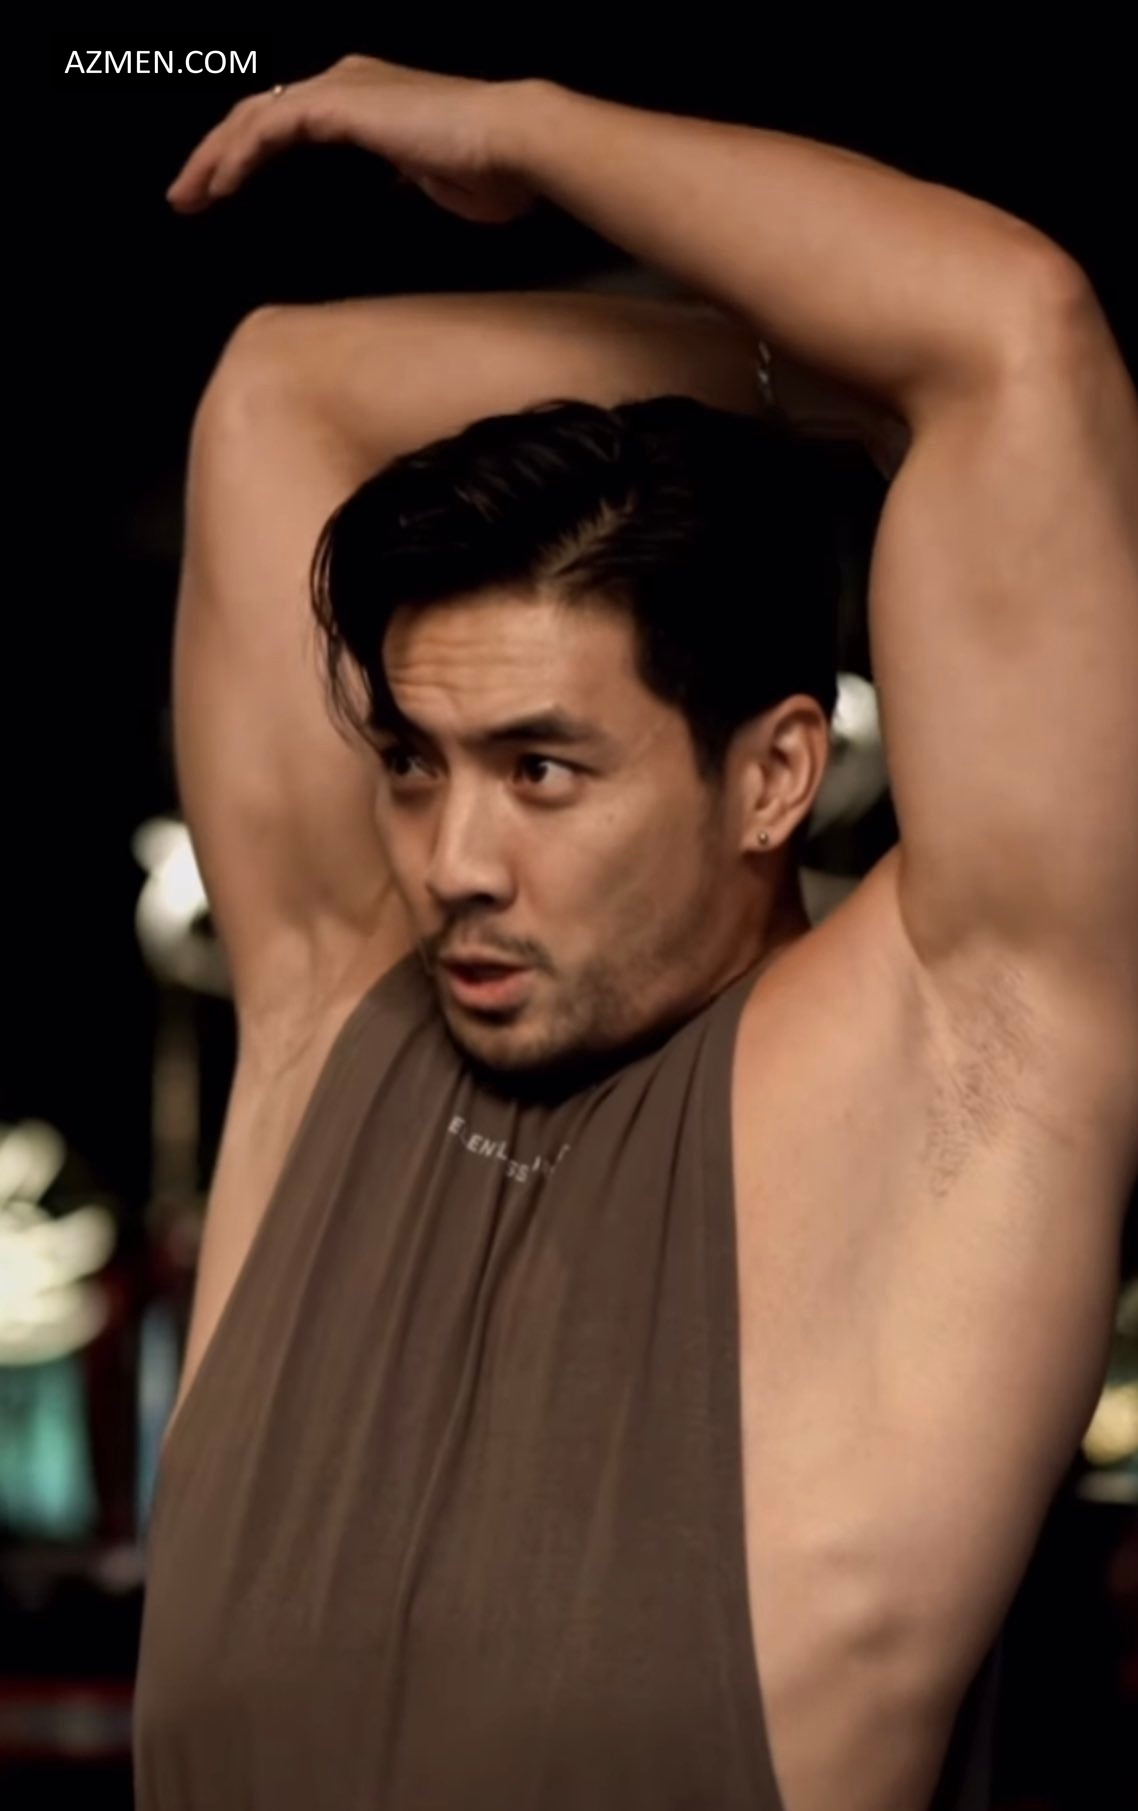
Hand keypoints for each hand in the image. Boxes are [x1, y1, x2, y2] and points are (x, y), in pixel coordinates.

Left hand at [165, 54, 538, 224]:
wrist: (513, 144)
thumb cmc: (492, 169)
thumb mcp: (434, 181)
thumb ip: (403, 180)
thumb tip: (392, 193)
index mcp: (366, 100)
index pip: (288, 123)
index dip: (247, 157)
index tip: (221, 194)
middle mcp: (346, 84)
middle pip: (258, 116)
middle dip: (213, 157)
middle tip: (185, 198)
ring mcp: (340, 89)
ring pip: (252, 117)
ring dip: (212, 158)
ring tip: (188, 197)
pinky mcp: (338, 102)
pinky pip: (269, 127)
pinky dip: (238, 156)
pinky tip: (220, 185)